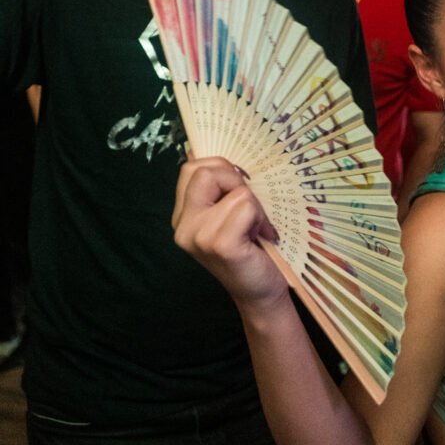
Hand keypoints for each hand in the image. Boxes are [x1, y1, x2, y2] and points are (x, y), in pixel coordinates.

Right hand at [173, 157, 286, 306]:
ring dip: (255, 206)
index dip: (221, 170)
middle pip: (204, 171)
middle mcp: (183, 225)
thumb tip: (208, 152)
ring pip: (235, 190)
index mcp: (183, 215)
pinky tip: (260, 236)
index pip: (191, 168)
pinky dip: (260, 217)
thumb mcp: (230, 212)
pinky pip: (245, 205)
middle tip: (249, 208)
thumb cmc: (251, 249)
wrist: (261, 292)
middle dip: (235, 180)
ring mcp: (197, 236)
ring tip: (255, 228)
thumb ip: (219, 187)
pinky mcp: (219, 244)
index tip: (239, 191)